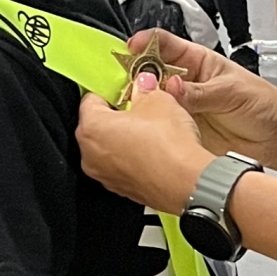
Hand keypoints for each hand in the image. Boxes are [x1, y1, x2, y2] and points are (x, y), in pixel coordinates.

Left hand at [77, 74, 212, 211]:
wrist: (186, 182)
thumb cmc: (168, 145)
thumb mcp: (158, 100)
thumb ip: (145, 90)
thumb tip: (144, 86)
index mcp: (91, 127)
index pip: (90, 99)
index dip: (111, 90)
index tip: (126, 89)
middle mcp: (90, 154)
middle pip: (98, 125)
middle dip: (118, 114)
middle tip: (141, 108)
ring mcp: (104, 175)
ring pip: (109, 148)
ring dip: (125, 138)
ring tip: (151, 131)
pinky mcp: (121, 189)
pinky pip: (122, 166)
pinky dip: (133, 157)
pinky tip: (154, 151)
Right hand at [126, 30, 276, 172]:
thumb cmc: (265, 106)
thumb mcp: (232, 92)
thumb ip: (200, 92)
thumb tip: (172, 87)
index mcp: (198, 61)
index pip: (165, 44)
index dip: (146, 43)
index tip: (133, 47)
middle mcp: (186, 82)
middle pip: (149, 71)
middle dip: (136, 74)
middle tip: (132, 82)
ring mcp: (181, 107)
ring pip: (150, 99)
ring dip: (141, 101)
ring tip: (140, 104)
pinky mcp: (181, 131)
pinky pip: (159, 126)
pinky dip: (151, 125)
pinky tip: (149, 125)